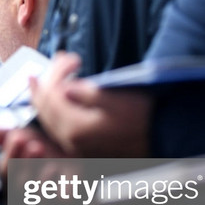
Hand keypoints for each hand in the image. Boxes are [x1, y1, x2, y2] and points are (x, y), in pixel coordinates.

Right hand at [0, 124, 63, 194]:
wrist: (73, 154)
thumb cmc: (39, 148)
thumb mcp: (14, 138)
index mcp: (0, 180)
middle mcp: (15, 194)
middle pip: (6, 185)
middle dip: (11, 162)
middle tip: (20, 138)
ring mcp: (38, 198)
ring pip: (29, 195)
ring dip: (32, 173)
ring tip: (37, 148)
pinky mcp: (64, 198)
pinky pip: (58, 200)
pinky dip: (59, 188)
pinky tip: (56, 170)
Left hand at [30, 52, 150, 156]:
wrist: (160, 138)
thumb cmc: (143, 117)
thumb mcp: (117, 100)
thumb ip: (88, 94)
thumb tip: (65, 88)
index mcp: (76, 127)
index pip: (52, 95)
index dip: (56, 72)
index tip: (70, 58)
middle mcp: (70, 140)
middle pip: (44, 107)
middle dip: (47, 81)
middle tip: (54, 61)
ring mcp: (73, 146)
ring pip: (47, 117)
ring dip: (47, 93)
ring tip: (52, 74)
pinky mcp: (79, 146)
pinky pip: (57, 125)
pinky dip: (53, 107)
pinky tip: (58, 95)